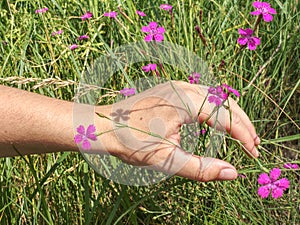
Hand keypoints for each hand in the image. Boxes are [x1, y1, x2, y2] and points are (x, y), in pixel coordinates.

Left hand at [92, 81, 259, 181]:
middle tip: (254, 144)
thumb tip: (232, 173)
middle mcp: (184, 87)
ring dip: (230, 114)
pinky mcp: (171, 89)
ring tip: (242, 133)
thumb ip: (199, 167)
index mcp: (185, 100)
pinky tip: (218, 121)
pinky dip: (216, 109)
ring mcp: (177, 85)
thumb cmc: (130, 142)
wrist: (103, 126)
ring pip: (215, 97)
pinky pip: (203, 95)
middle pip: (224, 102)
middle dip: (242, 123)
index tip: (253, 153)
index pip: (225, 117)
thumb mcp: (165, 159)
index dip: (243, 136)